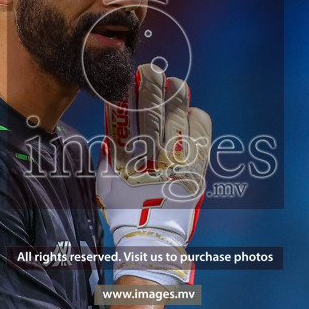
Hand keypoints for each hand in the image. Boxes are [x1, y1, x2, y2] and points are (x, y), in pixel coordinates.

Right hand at [96, 63, 210, 285]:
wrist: (152, 237)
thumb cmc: (125, 210)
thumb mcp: (107, 184)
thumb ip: (108, 158)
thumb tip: (110, 133)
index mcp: (127, 161)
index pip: (125, 119)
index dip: (126, 97)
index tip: (126, 80)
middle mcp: (151, 160)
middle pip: (153, 113)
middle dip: (151, 88)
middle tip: (152, 71)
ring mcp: (177, 164)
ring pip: (179, 119)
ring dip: (177, 98)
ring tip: (175, 83)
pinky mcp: (196, 170)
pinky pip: (201, 137)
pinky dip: (198, 121)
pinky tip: (193, 112)